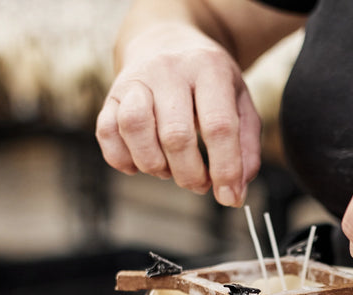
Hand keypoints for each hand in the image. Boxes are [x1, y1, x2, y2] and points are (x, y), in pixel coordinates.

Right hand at [96, 22, 260, 206]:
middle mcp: (169, 69)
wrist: (167, 41)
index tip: (229, 196)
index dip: (225, 168)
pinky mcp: (111, 94)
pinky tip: (140, 163)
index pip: (218, 126)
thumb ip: (246, 148)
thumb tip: (235, 192)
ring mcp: (135, 79)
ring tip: (169, 170)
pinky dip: (122, 159)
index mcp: (209, 68)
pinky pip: (106, 133)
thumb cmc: (209, 82)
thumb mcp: (240, 103)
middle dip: (190, 174)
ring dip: (154, 166)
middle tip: (199, 183)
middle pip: (175, 135)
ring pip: (134, 129)